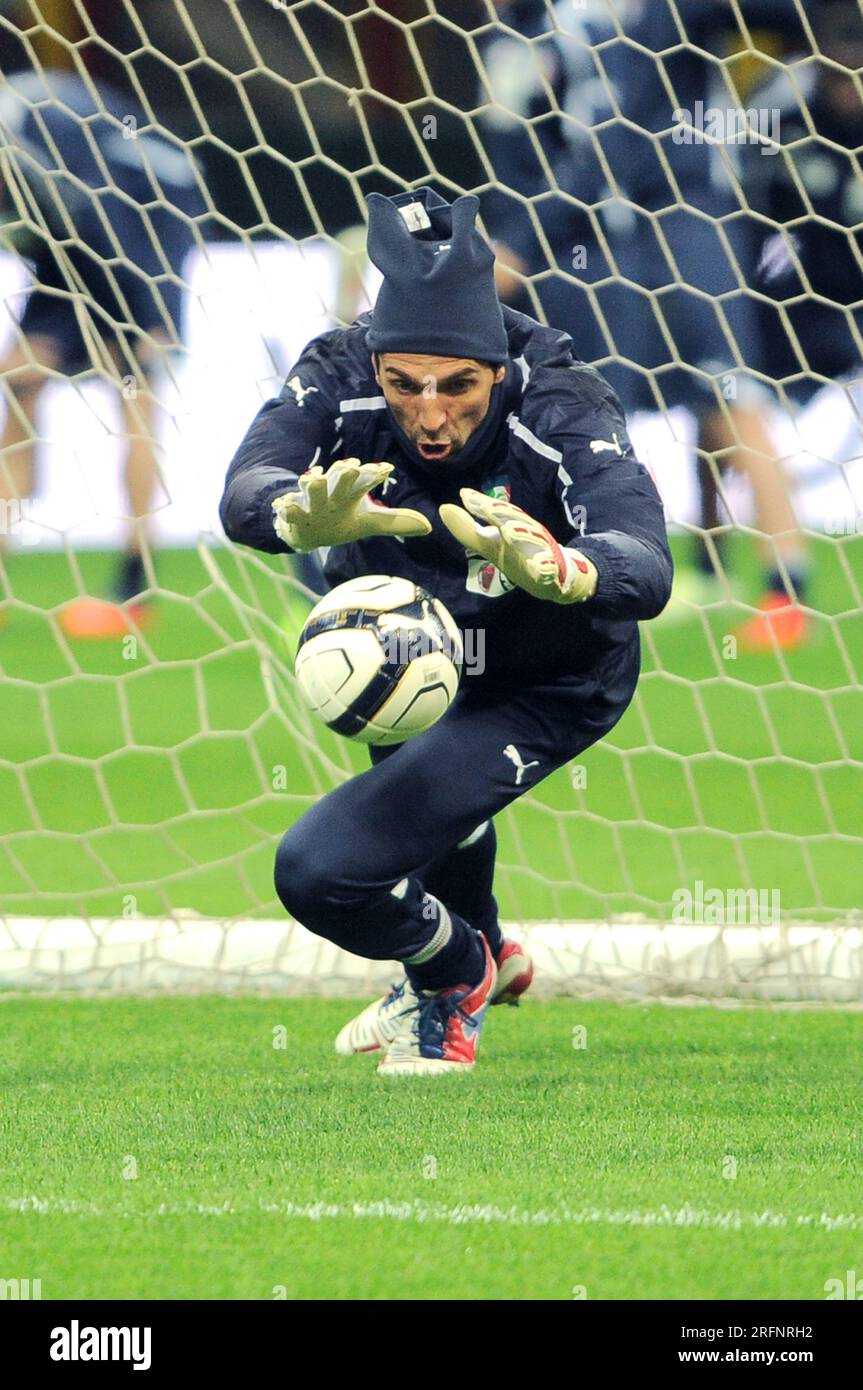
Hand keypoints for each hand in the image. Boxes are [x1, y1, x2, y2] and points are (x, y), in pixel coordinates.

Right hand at [272, 459, 430, 550]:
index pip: (365, 480)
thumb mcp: (368, 522)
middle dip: (344, 471)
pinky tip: (284, 505)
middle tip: (351, 465)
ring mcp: (312, 500)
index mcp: (352, 492)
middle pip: (340, 478)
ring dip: (312, 482)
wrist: (305, 527)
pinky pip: (288, 509)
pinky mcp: (293, 511)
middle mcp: (333, 491)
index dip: (374, 474)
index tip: (385, 469)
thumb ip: (395, 522)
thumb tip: (429, 528)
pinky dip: (286, 507)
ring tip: (314, 478)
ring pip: (312, 487)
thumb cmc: (341, 519)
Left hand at [439, 488, 597, 603]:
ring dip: (523, 535)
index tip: (464, 496)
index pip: (497, 511)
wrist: (554, 576)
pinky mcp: (551, 571)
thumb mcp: (490, 543)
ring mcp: (542, 551)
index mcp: (513, 525)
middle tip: (485, 508)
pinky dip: (546, 567)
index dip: (481, 504)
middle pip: (516, 520)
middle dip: (502, 514)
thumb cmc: (518, 553)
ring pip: (534, 540)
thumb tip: (444, 508)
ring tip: (508, 532)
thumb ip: (467, 529)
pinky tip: (540, 567)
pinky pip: (549, 570)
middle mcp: (529, 533)